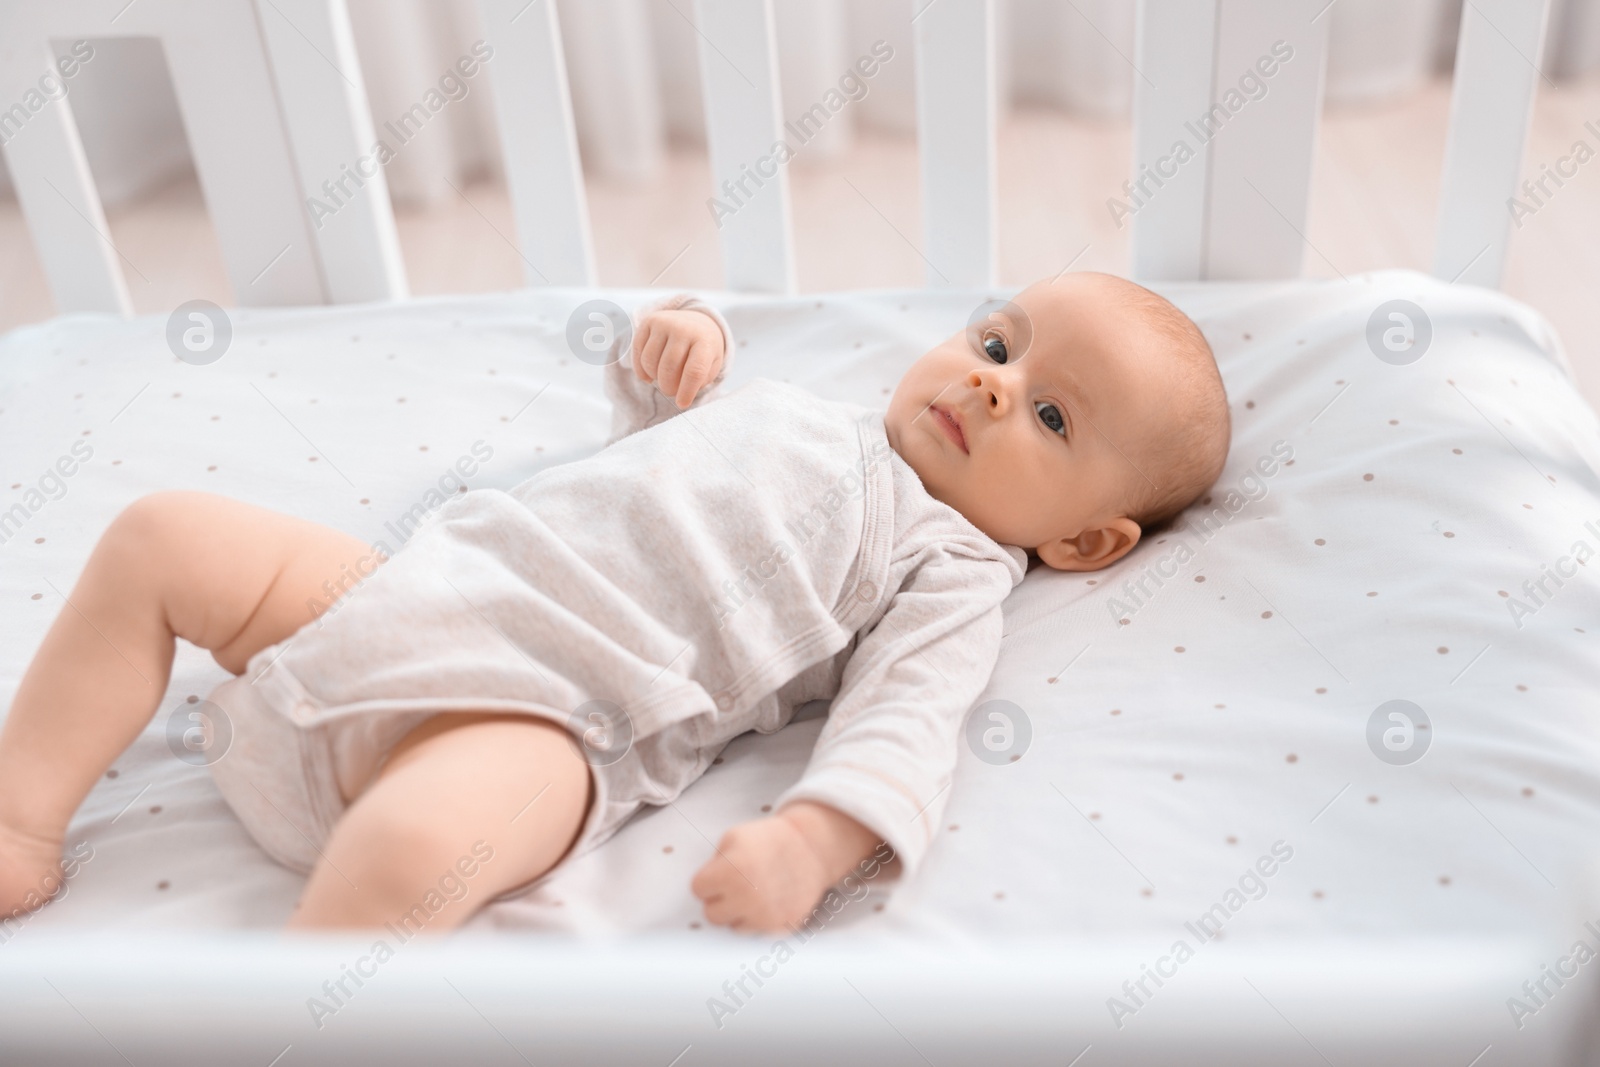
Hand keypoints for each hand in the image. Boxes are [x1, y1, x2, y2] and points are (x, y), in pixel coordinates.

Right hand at [631, 308, 725, 408]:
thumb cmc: (703, 350)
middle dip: (668, 387)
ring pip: (650, 361)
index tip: (682, 404)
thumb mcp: (711, 365)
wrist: (696, 323)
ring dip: (654, 378)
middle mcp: (684, 328)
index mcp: (705, 341)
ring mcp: (664, 323)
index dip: (686, 392)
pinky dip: (641, 370)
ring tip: (663, 379)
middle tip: (671, 391)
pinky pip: (638, 352)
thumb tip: (681, 395)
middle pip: (668, 368)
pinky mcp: (649, 322)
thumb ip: (699, 381)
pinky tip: (649, 375)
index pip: (694, 371)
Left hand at [690, 802, 883, 932]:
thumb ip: (712, 864)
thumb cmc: (767, 839)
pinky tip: (768, 902)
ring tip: (755, 892)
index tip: (722, 871)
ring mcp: (765, 917)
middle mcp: (747, 898)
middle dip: (719, 900)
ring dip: (739, 913)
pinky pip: (756, 933)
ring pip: (733, 928)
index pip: (698, 889)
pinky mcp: (781, 928)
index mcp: (731, 872)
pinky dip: (759, 921)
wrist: (810, 848)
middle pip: (711, 915)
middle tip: (736, 884)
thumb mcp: (733, 837)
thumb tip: (703, 892)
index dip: (708, 878)